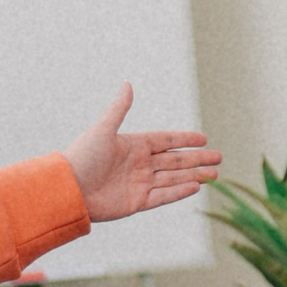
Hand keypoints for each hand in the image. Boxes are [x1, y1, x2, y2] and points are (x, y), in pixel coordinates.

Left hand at [62, 85, 218, 223]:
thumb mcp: (103, 130)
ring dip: (194, 175)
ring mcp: (140, 184)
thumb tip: (127, 84)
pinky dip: (179, 192)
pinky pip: (163, 196)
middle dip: (197, 159)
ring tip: (215, 174)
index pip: (166, 141)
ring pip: (173, 179)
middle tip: (219, 157)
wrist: (68, 189)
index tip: (204, 138)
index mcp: (134, 145)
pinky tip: (195, 186)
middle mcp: (140, 164)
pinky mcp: (137, 202)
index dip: (185, 140)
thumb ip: (119, 109)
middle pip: (175, 161)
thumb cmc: (82, 157)